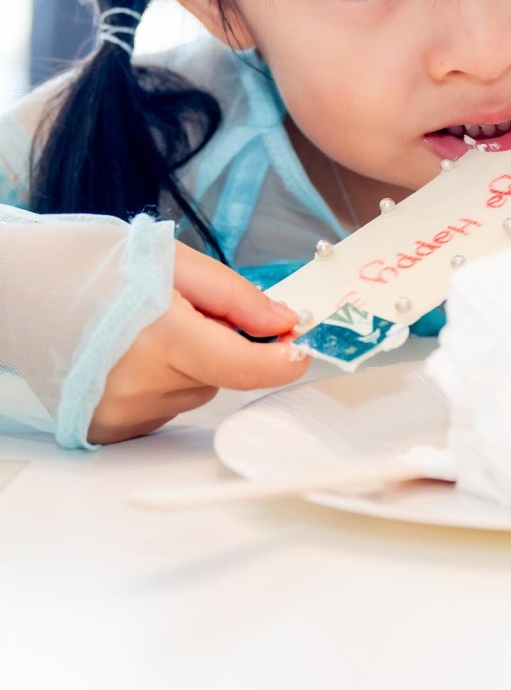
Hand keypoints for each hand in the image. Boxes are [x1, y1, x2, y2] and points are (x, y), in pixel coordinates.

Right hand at [88, 243, 309, 444]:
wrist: (27, 291)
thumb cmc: (97, 268)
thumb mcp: (177, 264)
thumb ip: (235, 297)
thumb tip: (282, 323)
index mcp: (162, 336)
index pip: (244, 368)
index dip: (281, 361)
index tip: (300, 350)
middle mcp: (140, 384)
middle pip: (220, 376)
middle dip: (220, 345)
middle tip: (183, 313)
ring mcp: (122, 412)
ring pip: (193, 393)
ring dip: (188, 366)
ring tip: (146, 332)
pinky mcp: (107, 428)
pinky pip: (164, 408)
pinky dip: (161, 384)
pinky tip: (131, 356)